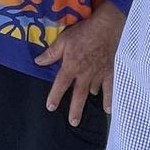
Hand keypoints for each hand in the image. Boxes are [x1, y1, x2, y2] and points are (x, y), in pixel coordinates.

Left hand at [33, 1, 124, 124]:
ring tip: (85, 110)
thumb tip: (38, 62)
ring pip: (93, 91)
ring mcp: (99, 74)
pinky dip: (110, 99)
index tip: (50, 107)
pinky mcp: (111, 71)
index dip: (55, 96)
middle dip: (75, 109)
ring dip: (89, 100)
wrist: (108, 27)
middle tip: (73, 122)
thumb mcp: (63, 39)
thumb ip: (51, 53)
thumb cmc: (84, 31)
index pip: (61, 85)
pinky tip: (109, 110)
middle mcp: (85, 74)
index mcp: (71, 66)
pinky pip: (110, 88)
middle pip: (79, 95)